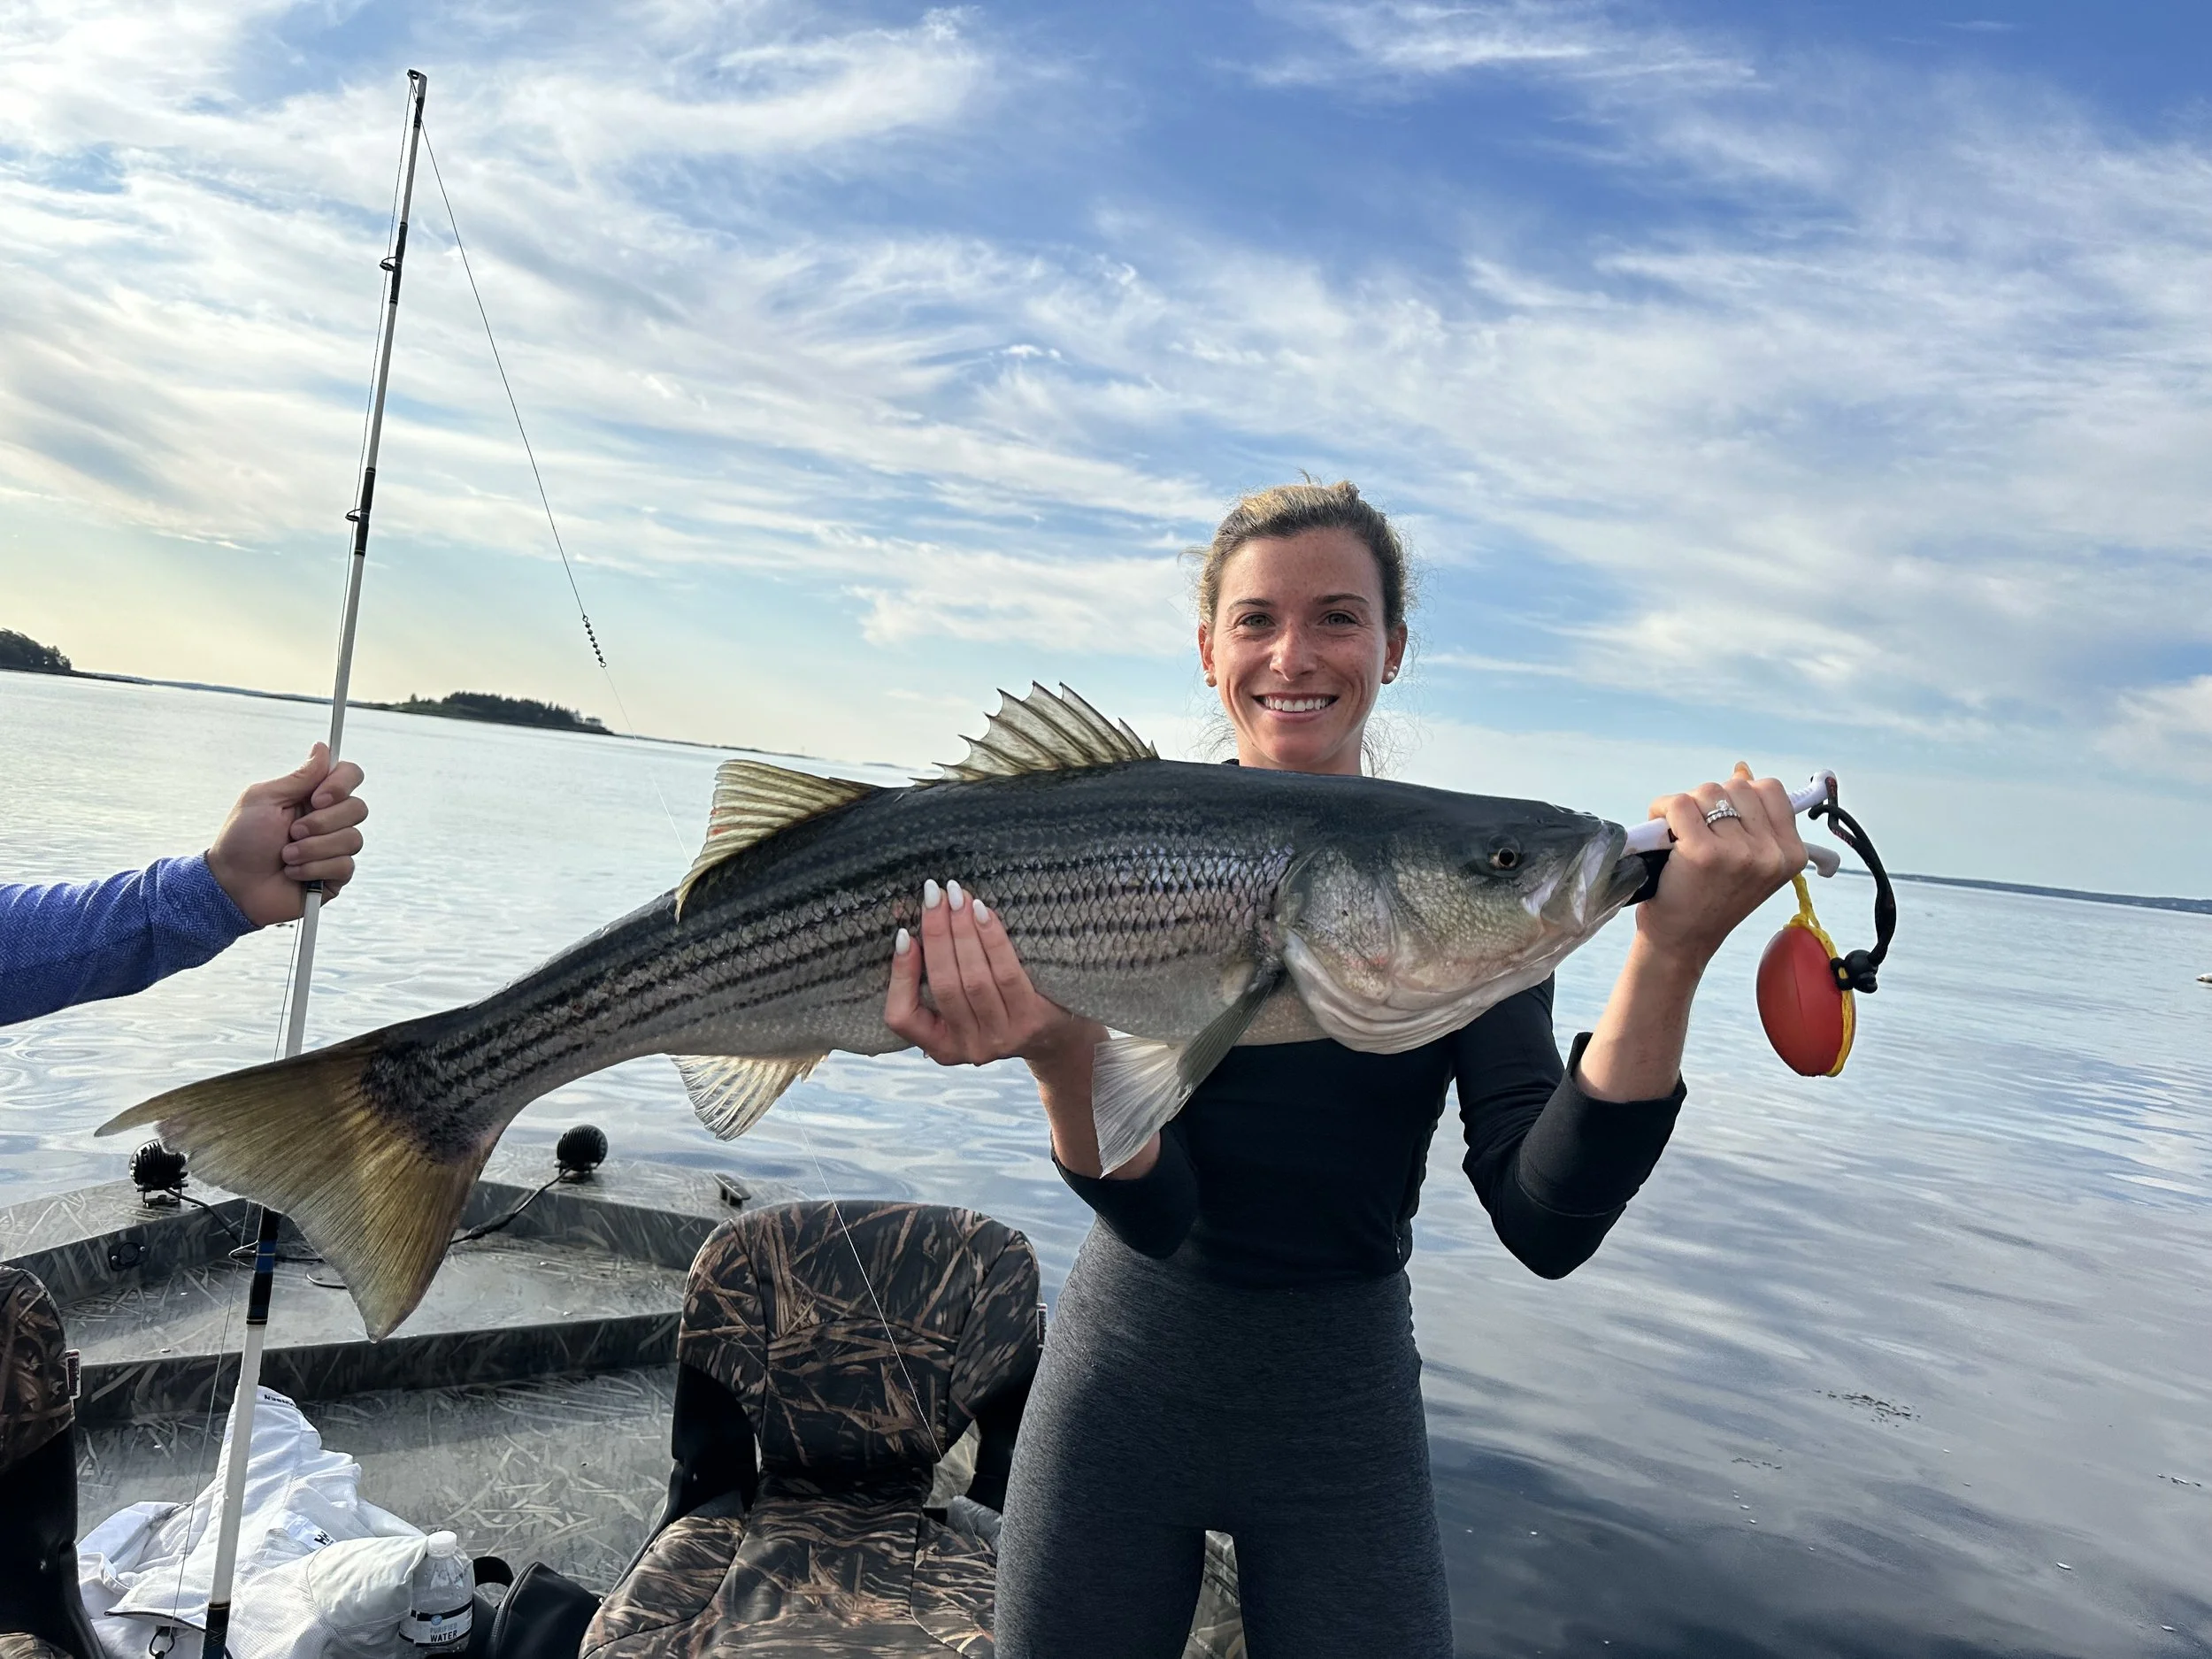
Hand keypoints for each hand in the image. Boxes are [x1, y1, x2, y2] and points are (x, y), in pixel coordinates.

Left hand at [203, 743, 367, 925]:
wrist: (234, 885)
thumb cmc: (241, 841)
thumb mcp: (264, 799)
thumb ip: (299, 777)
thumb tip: (323, 748)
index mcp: (312, 797)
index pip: (349, 776)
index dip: (341, 784)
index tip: (316, 798)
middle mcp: (328, 820)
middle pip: (358, 808)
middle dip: (321, 823)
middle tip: (292, 832)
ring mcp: (333, 848)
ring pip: (352, 839)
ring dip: (313, 848)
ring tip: (286, 856)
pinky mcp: (335, 874)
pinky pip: (345, 865)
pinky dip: (314, 868)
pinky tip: (293, 872)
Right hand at [883, 878, 1103, 1066]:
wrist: (1057, 1034)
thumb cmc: (1000, 1007)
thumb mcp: (963, 1005)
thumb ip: (938, 975)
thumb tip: (914, 925)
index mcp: (940, 1045)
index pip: (901, 1016)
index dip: (900, 975)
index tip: (904, 934)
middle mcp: (967, 1047)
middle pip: (944, 985)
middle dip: (936, 934)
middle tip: (932, 895)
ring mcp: (1000, 1037)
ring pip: (974, 978)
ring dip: (962, 931)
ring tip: (957, 897)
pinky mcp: (1029, 1021)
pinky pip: (1006, 973)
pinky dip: (991, 939)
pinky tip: (982, 912)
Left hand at [1634, 762, 1806, 969]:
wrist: (1684, 942)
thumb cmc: (1712, 898)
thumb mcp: (1750, 862)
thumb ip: (1753, 819)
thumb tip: (1742, 769)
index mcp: (1792, 854)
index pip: (1770, 789)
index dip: (1740, 796)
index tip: (1723, 819)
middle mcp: (1771, 853)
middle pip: (1737, 786)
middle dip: (1710, 800)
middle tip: (1696, 829)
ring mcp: (1739, 853)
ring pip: (1707, 792)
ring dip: (1685, 806)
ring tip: (1678, 834)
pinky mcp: (1703, 853)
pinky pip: (1680, 803)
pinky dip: (1663, 810)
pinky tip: (1661, 833)